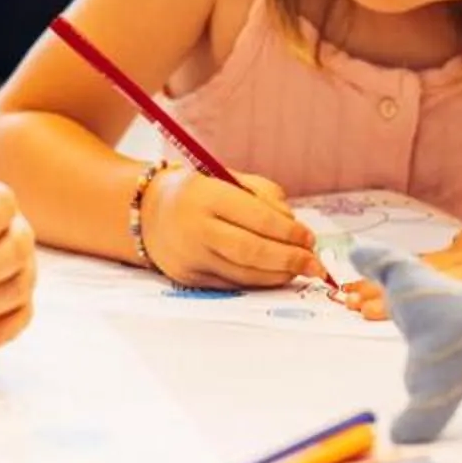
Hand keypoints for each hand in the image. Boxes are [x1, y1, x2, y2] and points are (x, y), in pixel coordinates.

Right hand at [142, 168, 325, 288]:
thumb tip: (294, 227)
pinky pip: (232, 284)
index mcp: (205, 196)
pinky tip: (275, 276)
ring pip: (244, 274)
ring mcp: (190, 257)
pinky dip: (258, 282)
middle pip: (252, 251)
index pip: (256, 218)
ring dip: (278, 276)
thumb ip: (263, 195)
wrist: (146, 213)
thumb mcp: (226, 178)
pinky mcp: (188, 279)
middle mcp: (194, 228)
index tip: (310, 238)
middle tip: (315, 264)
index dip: (289, 232)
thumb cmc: (198, 192)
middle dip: (290, 259)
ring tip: (300, 271)